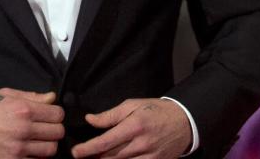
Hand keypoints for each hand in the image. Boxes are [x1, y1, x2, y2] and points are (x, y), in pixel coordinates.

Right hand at [0, 88, 64, 158]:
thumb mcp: (6, 94)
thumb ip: (32, 96)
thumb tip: (51, 98)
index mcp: (23, 109)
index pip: (57, 114)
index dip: (56, 114)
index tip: (51, 115)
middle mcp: (22, 129)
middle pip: (57, 132)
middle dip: (54, 129)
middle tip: (46, 127)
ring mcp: (18, 148)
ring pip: (51, 149)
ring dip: (48, 144)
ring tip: (39, 139)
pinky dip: (38, 157)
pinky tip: (31, 149)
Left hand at [71, 98, 190, 158]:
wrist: (184, 121)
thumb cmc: (156, 110)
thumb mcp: (133, 105)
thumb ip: (110, 115)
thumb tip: (90, 120)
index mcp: (134, 125)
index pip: (106, 141)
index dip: (89, 148)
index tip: (76, 152)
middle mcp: (141, 143)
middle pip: (111, 156)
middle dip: (94, 158)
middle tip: (82, 156)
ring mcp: (149, 156)